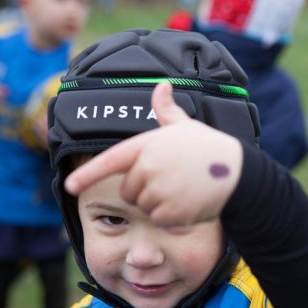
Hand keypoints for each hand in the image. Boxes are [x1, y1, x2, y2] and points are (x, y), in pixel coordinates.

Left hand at [65, 82, 242, 225]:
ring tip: (183, 190)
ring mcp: (158, 191)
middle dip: (144, 190)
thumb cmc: (209, 147)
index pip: (110, 161)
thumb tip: (162, 86)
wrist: (238, 172)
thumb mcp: (186, 125)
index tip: (69, 186)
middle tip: (172, 181)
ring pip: (144, 208)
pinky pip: (159, 220)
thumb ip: (167, 110)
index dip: (87, 175)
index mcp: (147, 146)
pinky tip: (189, 203)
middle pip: (129, 192)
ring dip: (159, 204)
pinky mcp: (170, 213)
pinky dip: (171, 217)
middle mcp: (149, 168)